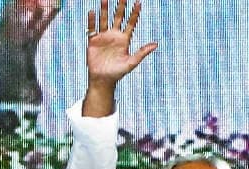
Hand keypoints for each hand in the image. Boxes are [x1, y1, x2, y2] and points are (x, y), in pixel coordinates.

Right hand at [83, 0, 156, 116]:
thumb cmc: (118, 73)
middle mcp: (114, 36)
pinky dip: (92, 21)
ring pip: (104, 20)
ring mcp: (103, 37)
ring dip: (104, 10)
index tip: (138, 2)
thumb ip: (142, 52)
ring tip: (105, 0)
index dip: (134, 13)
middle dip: (121, 7)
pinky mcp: (93, 41)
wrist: (103, 80)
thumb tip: (155, 44)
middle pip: (118, 18)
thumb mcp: (131, 62)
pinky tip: (92, 12)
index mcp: (124, 39)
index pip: (130, 23)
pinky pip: (92, 29)